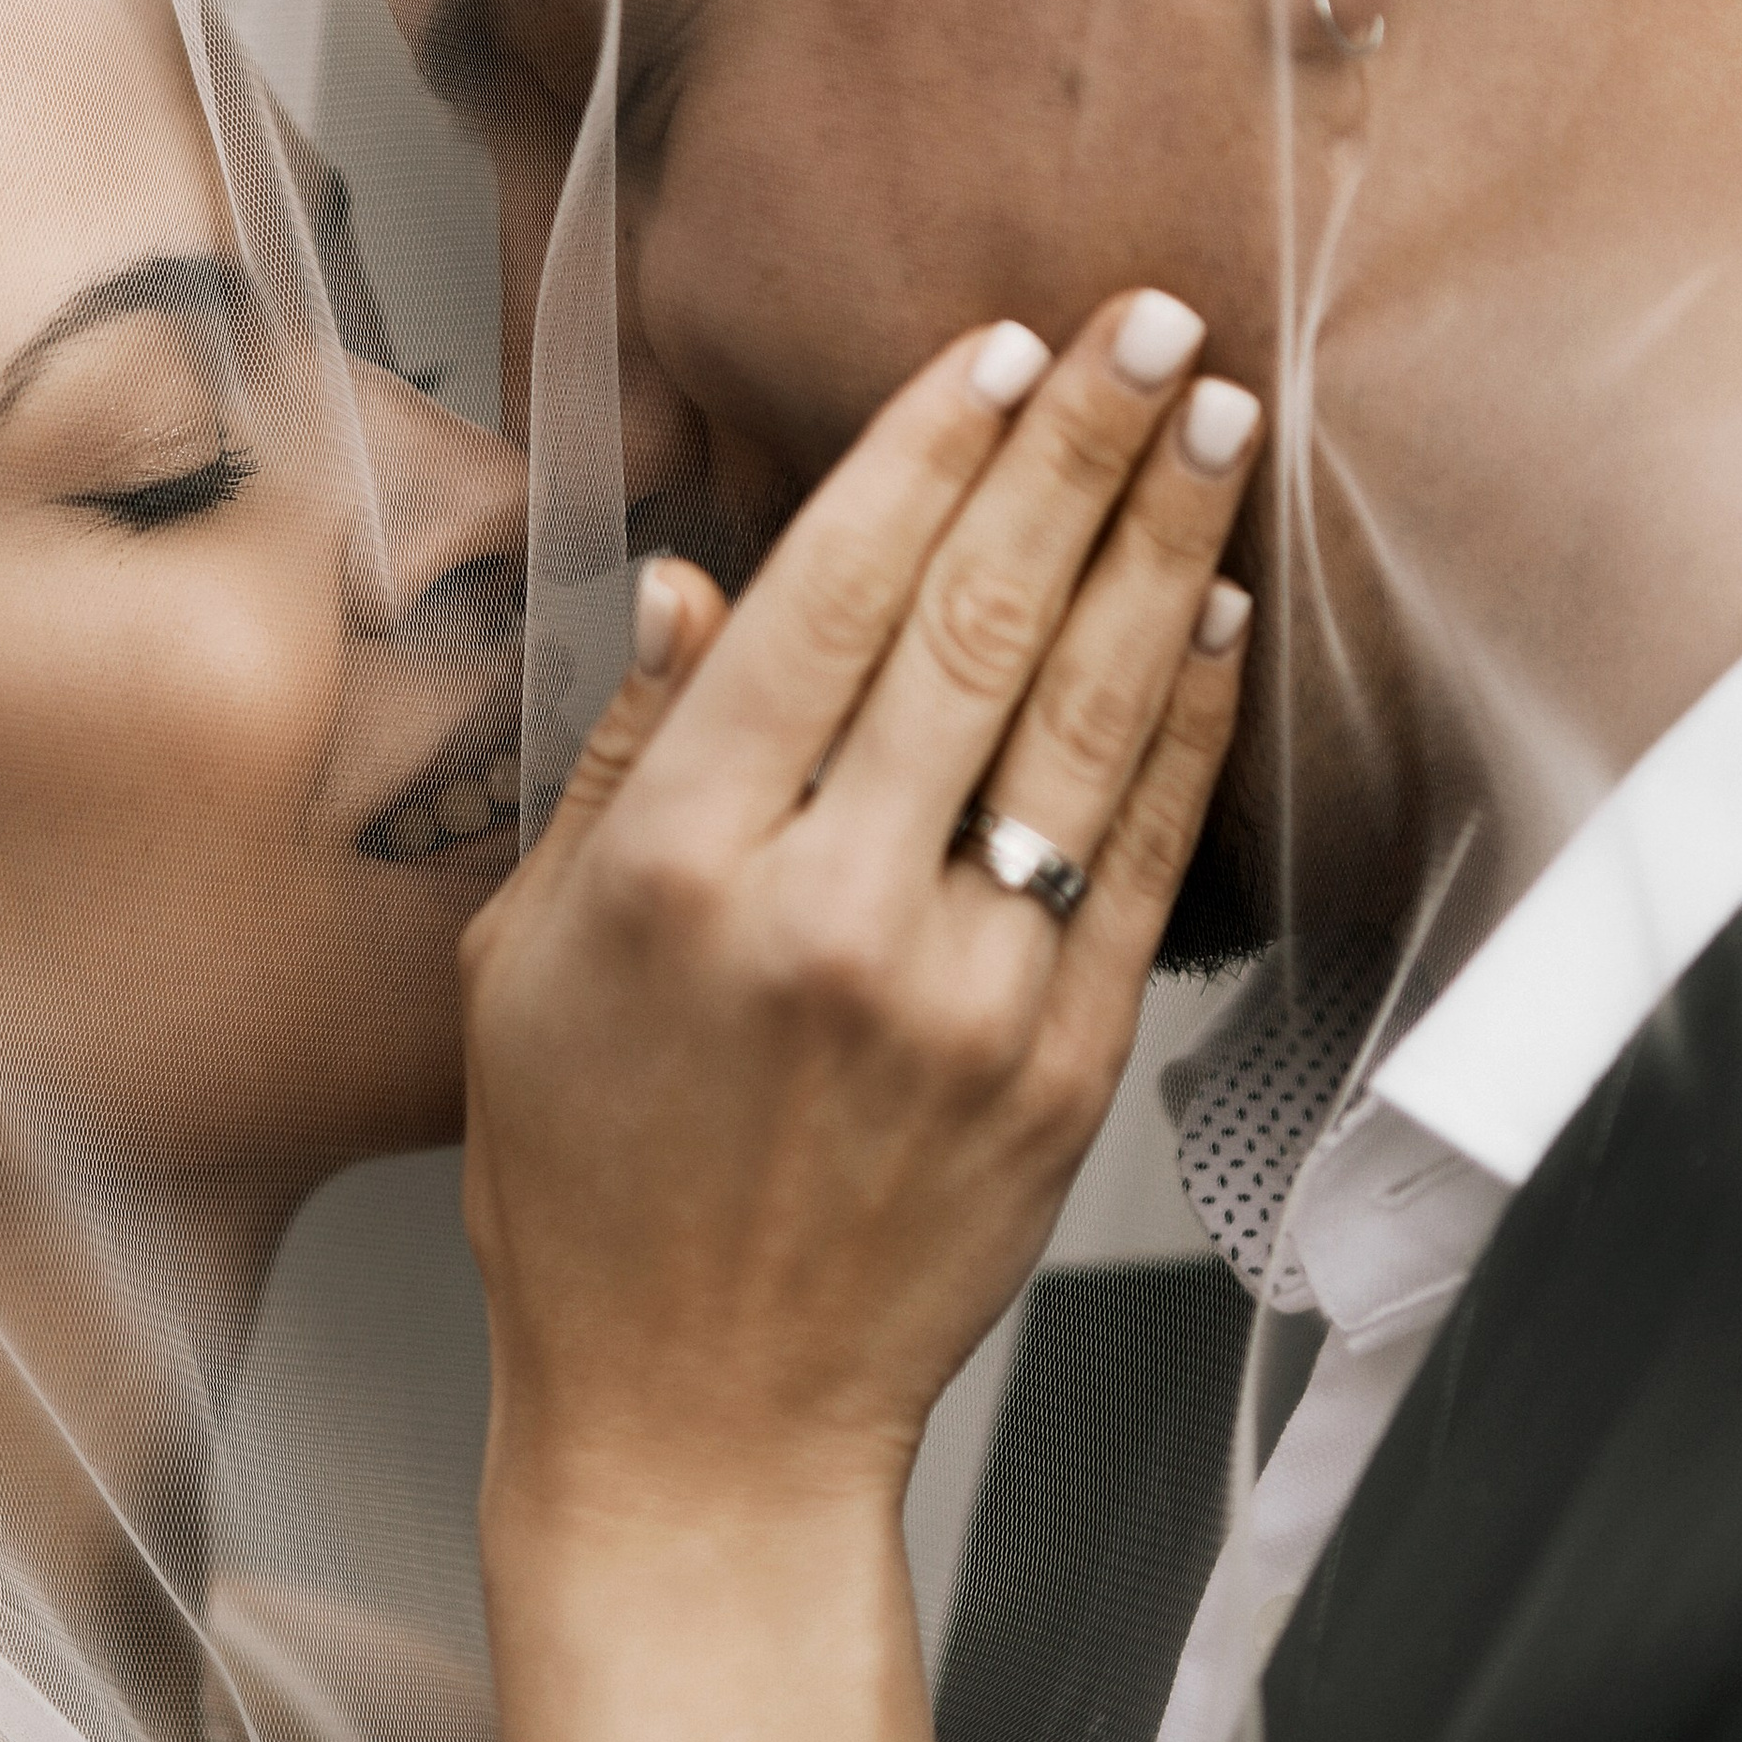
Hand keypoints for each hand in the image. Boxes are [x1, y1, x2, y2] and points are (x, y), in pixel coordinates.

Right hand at [464, 291, 1256, 1530]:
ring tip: (1216, 421)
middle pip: (972, 628)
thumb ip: (614, 756)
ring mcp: (956, 997)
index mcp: (671, 871)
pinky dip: (1185, 725)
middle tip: (1151, 323)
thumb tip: (699, 580)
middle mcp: (821, 916)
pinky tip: (1215, 617)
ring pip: (1079, 722)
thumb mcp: (524, 957)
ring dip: (1159, 550)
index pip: (823, 605)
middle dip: (1075, 453)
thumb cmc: (587, 1189)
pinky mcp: (1056, 1071)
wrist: (702, 1418)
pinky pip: (1141, 859)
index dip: (924, 458)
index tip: (996, 351)